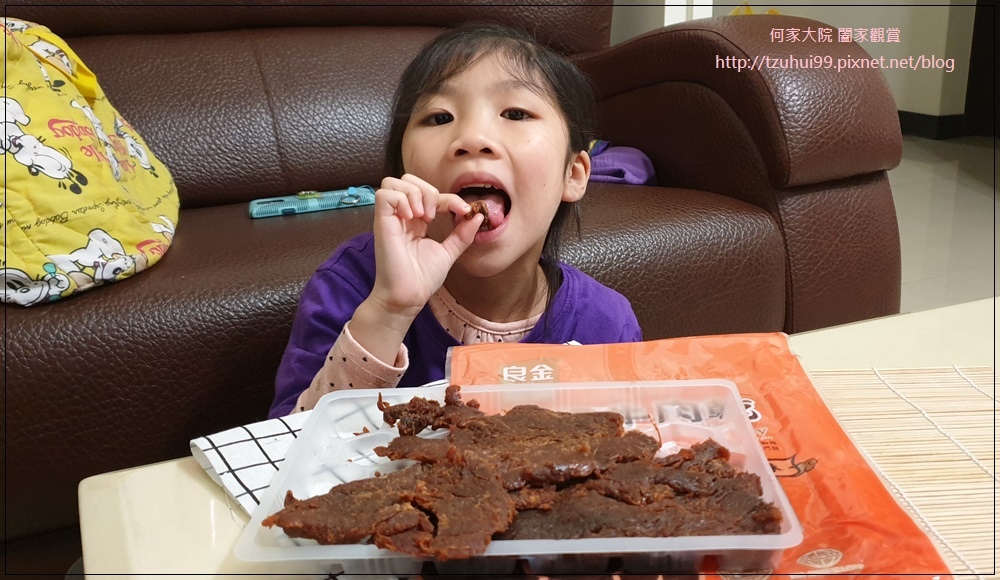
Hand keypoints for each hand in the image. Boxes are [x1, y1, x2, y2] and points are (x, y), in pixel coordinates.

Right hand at [368, 174, 483, 319]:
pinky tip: (410, 217)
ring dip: (414, 193)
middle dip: (427, 190)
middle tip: (434, 215)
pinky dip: (401, 200)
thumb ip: (462, 235)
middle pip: (408, 179)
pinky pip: (385, 194)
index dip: (449, 197)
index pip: (431, 194)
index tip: (464, 211)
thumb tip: (477, 215)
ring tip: (422, 216)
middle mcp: (402, 216)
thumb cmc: (422, 278)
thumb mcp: (448, 252)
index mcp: (416, 221)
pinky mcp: (381, 222)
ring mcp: (390, 218)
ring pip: (394, 182)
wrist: (409, 296)